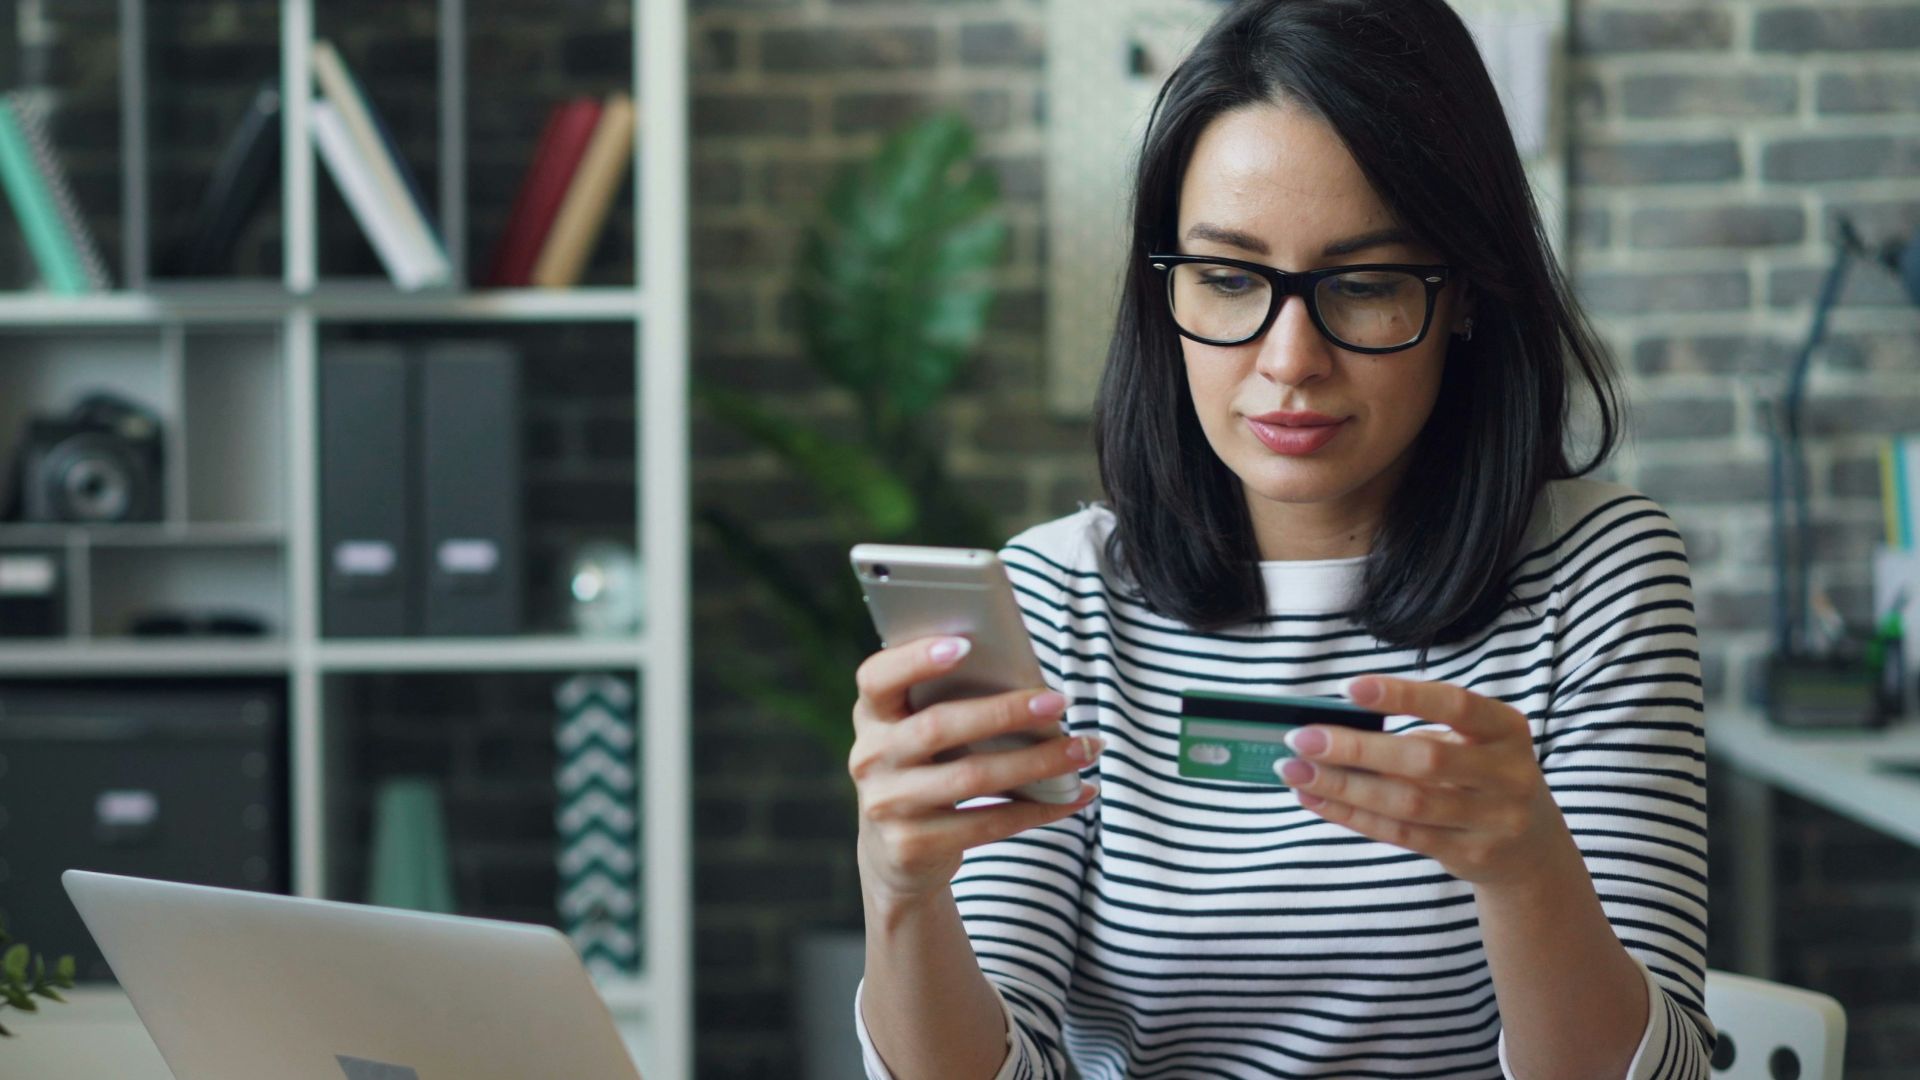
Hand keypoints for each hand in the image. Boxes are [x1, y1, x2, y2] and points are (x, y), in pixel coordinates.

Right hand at [849, 636, 1101, 908]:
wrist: (894, 855)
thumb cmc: (926, 770)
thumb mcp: (920, 734)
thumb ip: (950, 705)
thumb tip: (1030, 685)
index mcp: (871, 715)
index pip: (877, 678)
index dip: (916, 659)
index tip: (967, 645)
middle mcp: (870, 757)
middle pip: (938, 727)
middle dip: (1004, 712)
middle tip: (1059, 702)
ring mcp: (887, 805)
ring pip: (972, 777)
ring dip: (1037, 762)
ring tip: (1083, 749)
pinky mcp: (912, 845)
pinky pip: (987, 824)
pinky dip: (1040, 809)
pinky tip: (1075, 794)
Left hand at [1277, 675, 1567, 885]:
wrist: (1531, 850)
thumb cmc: (1482, 776)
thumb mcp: (1473, 743)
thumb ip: (1420, 731)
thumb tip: (1335, 725)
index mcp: (1507, 729)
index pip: (1455, 705)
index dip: (1402, 696)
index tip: (1347, 687)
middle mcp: (1507, 774)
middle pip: (1424, 760)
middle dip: (1356, 748)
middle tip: (1301, 738)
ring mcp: (1492, 820)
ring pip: (1406, 803)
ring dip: (1343, 786)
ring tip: (1295, 771)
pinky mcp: (1469, 855)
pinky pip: (1400, 834)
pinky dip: (1351, 814)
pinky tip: (1316, 797)